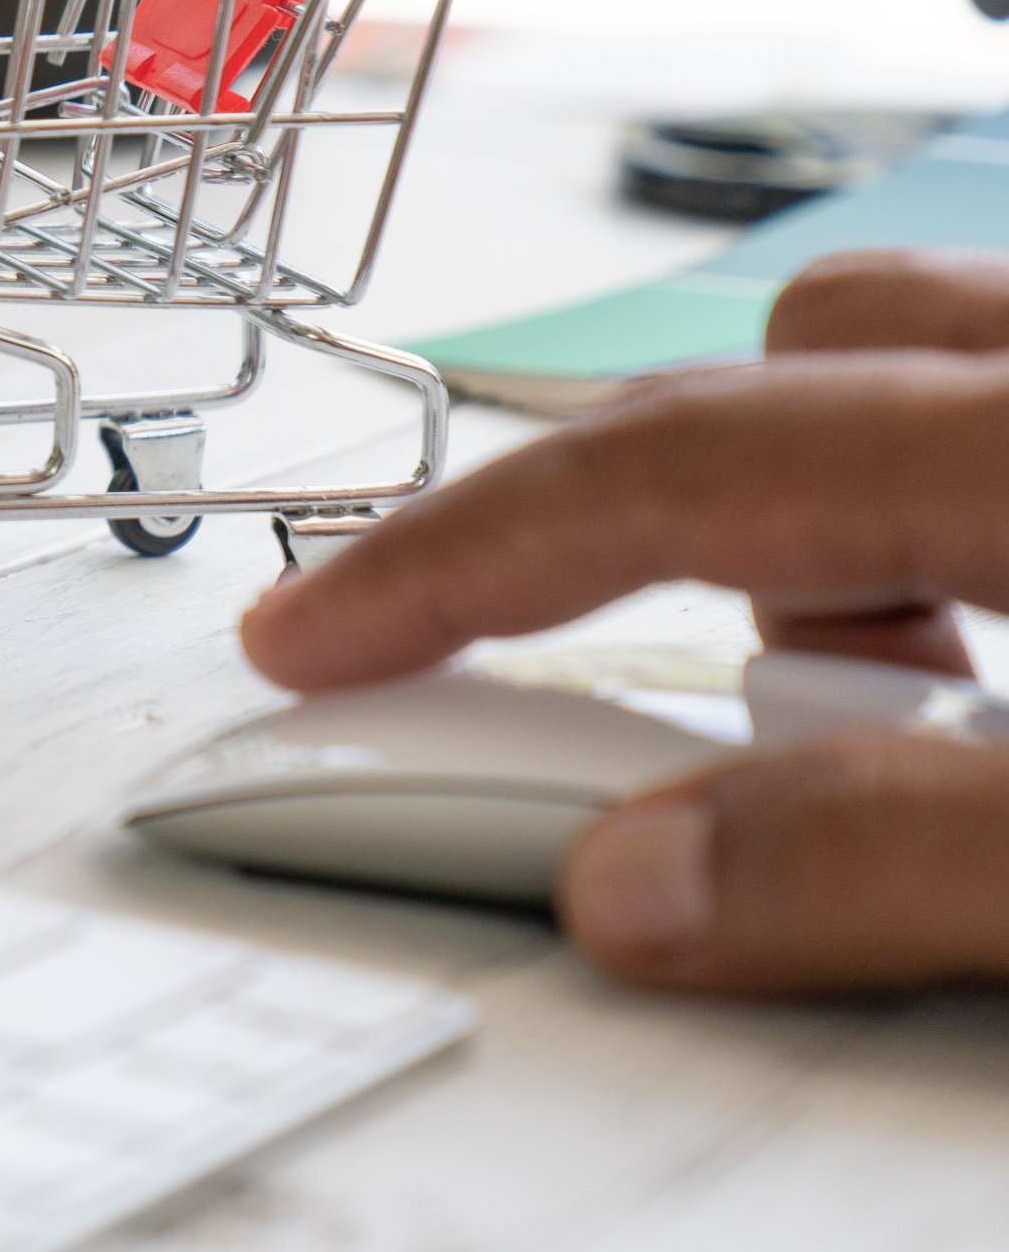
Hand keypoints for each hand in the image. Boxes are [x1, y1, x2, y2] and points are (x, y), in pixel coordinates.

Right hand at [239, 248, 1008, 994]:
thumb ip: (899, 862)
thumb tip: (636, 887)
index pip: (665, 469)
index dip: (454, 559)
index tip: (312, 645)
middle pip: (770, 374)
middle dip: (626, 541)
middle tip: (604, 738)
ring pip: (904, 365)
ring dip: (821, 524)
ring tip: (875, 714)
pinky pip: (998, 411)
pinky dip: (938, 514)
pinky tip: (1001, 670)